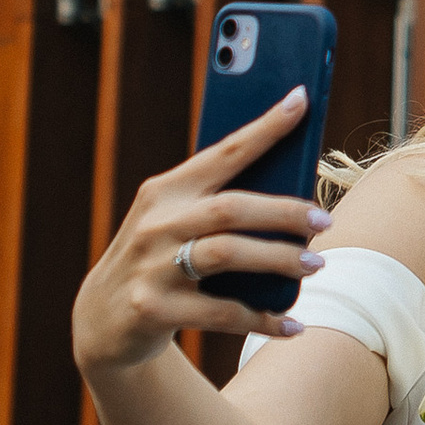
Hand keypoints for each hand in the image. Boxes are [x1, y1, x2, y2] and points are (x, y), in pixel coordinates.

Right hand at [73, 90, 329, 376]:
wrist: (101, 318)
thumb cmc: (159, 257)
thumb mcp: (175, 222)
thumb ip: (218, 205)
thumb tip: (294, 196)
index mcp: (166, 190)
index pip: (223, 152)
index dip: (264, 128)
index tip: (301, 100)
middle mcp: (157, 223)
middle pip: (231, 208)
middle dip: (283, 211)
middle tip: (324, 220)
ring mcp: (152, 267)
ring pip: (227, 254)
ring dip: (278, 259)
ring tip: (315, 264)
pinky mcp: (153, 309)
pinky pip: (221, 312)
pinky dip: (262, 318)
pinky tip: (292, 323)